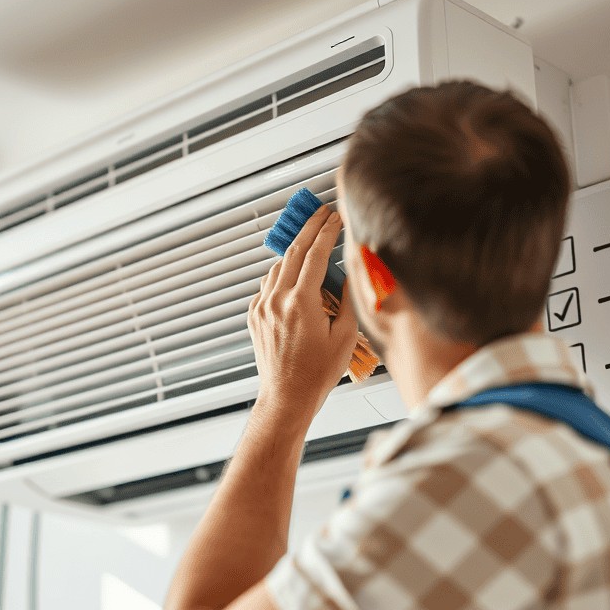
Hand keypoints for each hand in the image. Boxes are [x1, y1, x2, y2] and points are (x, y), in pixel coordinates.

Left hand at [248, 205, 357, 421]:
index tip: (336, 216)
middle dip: (309, 228)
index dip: (328, 231)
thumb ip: (350, 298)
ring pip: (278, 267)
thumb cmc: (318, 372)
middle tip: (321, 212)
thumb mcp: (346, 335)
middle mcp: (276, 300)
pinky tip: (295, 276)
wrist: (287, 396)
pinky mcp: (254, 316)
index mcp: (301, 302)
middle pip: (294, 251)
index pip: (316, 254)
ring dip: (295, 251)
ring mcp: (262, 307)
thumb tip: (355, 270)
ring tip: (311, 241)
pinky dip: (282, 274)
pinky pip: (268, 285)